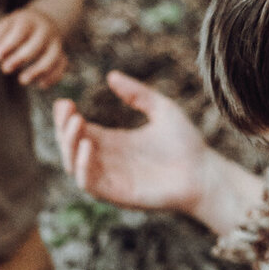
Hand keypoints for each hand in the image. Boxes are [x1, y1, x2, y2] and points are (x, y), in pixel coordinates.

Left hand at [0, 4, 66, 89]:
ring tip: (22, 81)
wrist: (44, 21)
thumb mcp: (5, 26)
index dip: (8, 45)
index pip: (20, 31)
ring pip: (53, 57)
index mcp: (29, 20)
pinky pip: (62, 66)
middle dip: (21, 58)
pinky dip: (54, 76)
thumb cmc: (18, 27)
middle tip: (5, 69)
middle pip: (37, 44)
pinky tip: (40, 84)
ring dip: (38, 70)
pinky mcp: (62, 54)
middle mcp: (45, 30)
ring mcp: (56, 42)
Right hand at [53, 72, 211, 212]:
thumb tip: (111, 75)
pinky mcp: (118, 194)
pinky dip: (83, 167)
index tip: (64, 101)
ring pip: (74, 165)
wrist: (205, 173)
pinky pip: (90, 184)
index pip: (80, 130)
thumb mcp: (162, 109)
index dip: (67, 118)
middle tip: (68, 110)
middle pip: (71, 146)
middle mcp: (108, 160)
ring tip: (76, 122)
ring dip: (69, 145)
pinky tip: (88, 146)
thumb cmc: (187, 144)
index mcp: (114, 142)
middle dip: (64, 128)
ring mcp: (111, 178)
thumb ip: (137, 94)